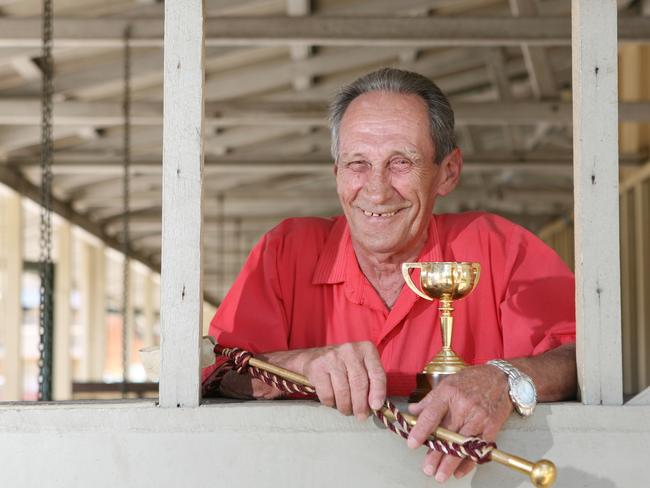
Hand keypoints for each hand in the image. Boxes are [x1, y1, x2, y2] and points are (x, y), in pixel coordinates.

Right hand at [300, 341, 386, 419]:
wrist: (314, 357)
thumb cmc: (344, 366)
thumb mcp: (362, 367)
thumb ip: (371, 382)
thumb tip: (375, 406)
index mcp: (366, 349)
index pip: (376, 373)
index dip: (378, 392)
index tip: (376, 406)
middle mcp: (350, 350)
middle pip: (359, 384)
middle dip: (360, 405)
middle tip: (361, 416)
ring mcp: (332, 357)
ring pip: (343, 391)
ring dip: (346, 407)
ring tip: (346, 410)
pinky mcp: (317, 367)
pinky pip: (327, 394)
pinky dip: (331, 402)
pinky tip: (332, 400)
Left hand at [406, 365, 512, 481]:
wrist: (501, 378)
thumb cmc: (471, 380)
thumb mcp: (447, 383)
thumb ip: (429, 400)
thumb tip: (412, 411)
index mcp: (448, 393)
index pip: (431, 414)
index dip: (421, 431)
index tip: (412, 443)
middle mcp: (463, 406)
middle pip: (447, 434)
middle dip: (436, 454)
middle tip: (427, 469)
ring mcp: (478, 417)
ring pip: (462, 444)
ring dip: (451, 463)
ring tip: (440, 475)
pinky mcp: (491, 427)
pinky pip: (478, 448)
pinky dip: (469, 462)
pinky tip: (459, 471)